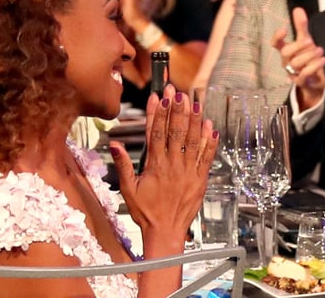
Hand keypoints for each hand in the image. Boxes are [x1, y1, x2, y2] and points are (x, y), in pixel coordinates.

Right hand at [112, 84, 217, 246]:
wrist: (166, 232)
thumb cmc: (145, 212)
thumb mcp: (128, 189)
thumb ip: (123, 165)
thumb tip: (114, 144)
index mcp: (155, 166)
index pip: (156, 133)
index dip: (157, 112)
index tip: (158, 96)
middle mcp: (173, 166)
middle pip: (175, 132)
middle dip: (176, 109)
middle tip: (177, 91)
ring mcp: (188, 171)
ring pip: (192, 141)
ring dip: (194, 119)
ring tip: (194, 101)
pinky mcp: (200, 179)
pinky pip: (206, 157)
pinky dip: (209, 141)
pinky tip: (210, 125)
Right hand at [272, 8, 324, 110]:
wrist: (314, 81)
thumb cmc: (307, 58)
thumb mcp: (305, 41)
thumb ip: (301, 26)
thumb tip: (298, 9)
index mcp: (286, 51)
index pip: (275, 44)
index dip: (277, 37)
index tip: (283, 29)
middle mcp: (286, 62)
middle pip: (285, 53)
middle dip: (298, 45)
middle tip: (311, 41)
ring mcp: (292, 73)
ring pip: (295, 63)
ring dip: (309, 55)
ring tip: (320, 50)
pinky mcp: (301, 82)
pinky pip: (304, 74)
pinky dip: (314, 66)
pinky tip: (323, 60)